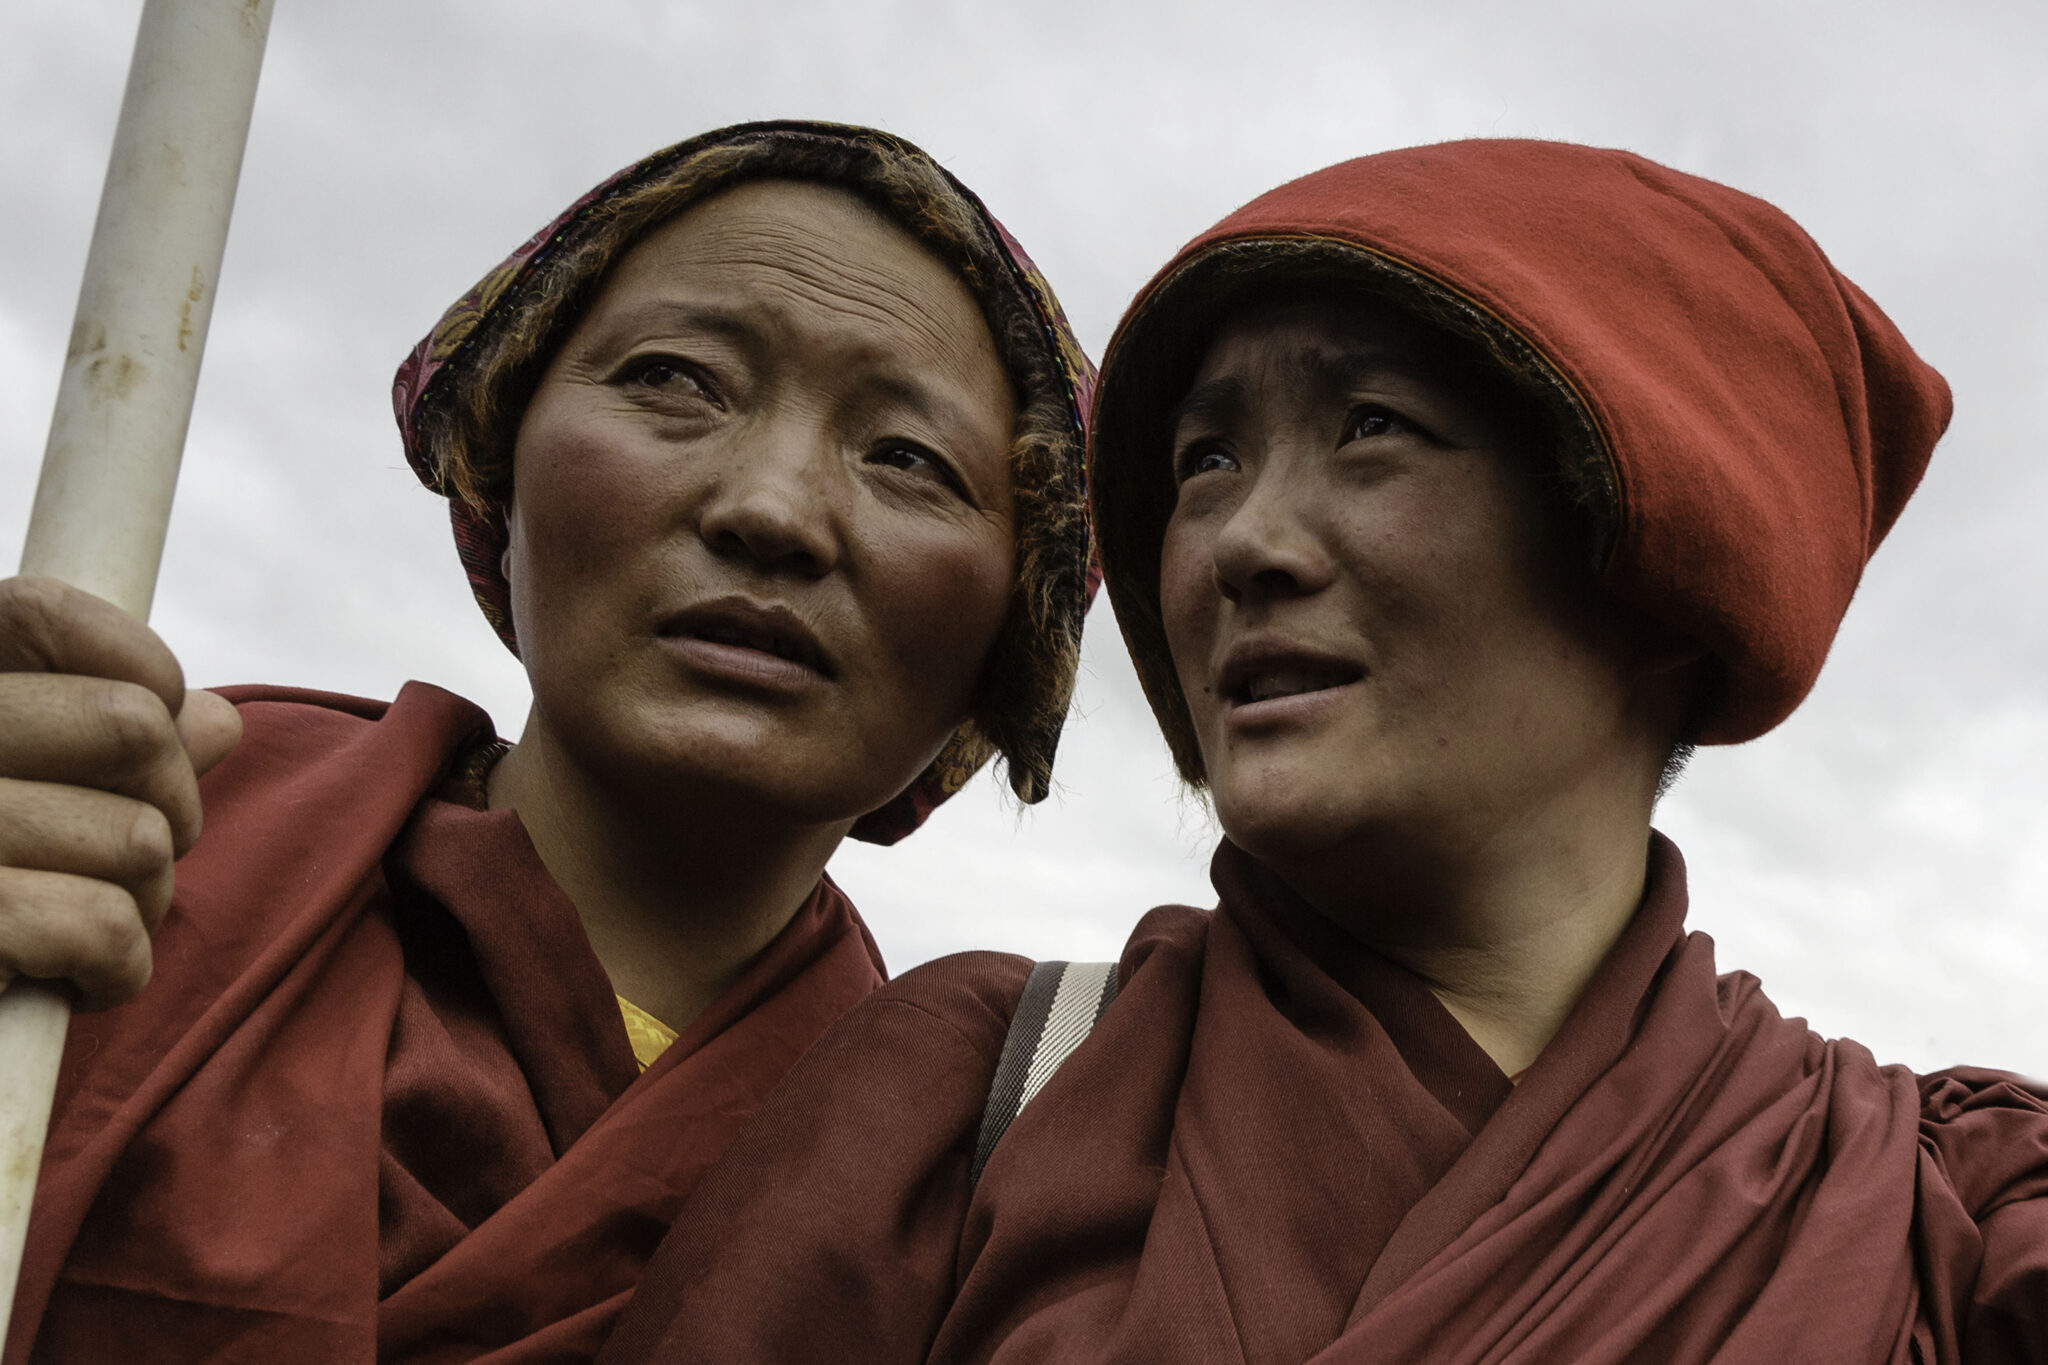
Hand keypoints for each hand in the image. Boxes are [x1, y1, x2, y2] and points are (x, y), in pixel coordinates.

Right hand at [0, 577, 241, 1008]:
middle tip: (116, 860)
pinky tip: (69, 979)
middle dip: (168, 807)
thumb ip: (111, 741)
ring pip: (141, 840)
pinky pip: (104, 927)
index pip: (44, 613)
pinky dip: (116, 967)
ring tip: (76, 925)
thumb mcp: (30, 788)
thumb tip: (216, 720)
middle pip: (133, 727)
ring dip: (142, 899)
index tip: (135, 743)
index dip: (136, 671)